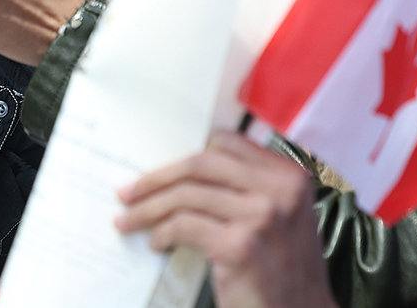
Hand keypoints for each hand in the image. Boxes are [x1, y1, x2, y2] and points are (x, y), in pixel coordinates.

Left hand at [116, 131, 337, 307]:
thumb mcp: (279, 219)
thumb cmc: (284, 271)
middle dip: (155, 178)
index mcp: (289, 176)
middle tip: (127, 193)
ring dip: (148, 209)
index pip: (224, 145)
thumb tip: (182, 172)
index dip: (185, 157)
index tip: (159, 170)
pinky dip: (162, 233)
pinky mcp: (241, 247)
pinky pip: (184, 226)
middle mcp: (279, 190)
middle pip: (199, 165)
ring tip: (129, 220)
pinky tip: (157, 243)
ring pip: (185, 196)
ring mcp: (261, 217)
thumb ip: (247, 189)